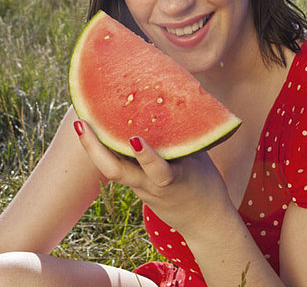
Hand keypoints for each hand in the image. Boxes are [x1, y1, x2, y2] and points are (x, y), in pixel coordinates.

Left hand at [73, 120, 232, 236]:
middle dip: (96, 148)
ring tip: (81, 124)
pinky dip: (108, 149)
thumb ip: (185, 137)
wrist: (204, 223)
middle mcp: (150, 184)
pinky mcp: (136, 187)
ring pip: (111, 171)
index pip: (158, 169)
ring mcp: (140, 187)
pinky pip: (119, 167)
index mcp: (174, 178)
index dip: (147, 157)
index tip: (135, 139)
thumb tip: (177, 102)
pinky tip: (99, 131)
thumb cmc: (206, 183)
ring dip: (94, 148)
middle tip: (81, 124)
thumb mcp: (200, 159)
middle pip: (117, 171)